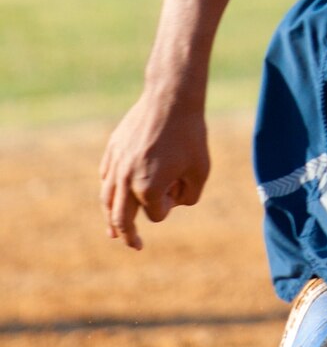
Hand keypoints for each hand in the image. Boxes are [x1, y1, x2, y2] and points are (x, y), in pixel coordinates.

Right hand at [100, 91, 210, 249]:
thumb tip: (173, 203)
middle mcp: (126, 181)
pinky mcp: (112, 150)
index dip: (171, 206)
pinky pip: (106, 177)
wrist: (170, 100)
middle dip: (128, 235)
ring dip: (110, 219)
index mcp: (148, 189)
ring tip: (113, 233)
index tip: (180, 187)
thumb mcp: (200, 170)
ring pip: (108, 200)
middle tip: (135, 245)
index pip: (156, 215)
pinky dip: (110, 191)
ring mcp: (116, 165)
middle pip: (122, 218)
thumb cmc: (190, 136)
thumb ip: (189, 196)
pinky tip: (113, 195)